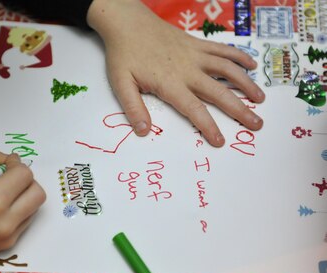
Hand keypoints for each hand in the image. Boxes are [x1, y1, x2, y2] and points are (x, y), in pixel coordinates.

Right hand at [0, 146, 45, 272]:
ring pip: (36, 206)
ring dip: (25, 194)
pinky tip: (1, 208)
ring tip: (4, 193)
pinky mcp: (10, 244)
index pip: (24, 175)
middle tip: (8, 179)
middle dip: (26, 180)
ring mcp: (9, 235)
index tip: (4, 165)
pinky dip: (20, 209)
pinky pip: (28, 219)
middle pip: (37, 192)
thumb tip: (12, 158)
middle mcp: (5, 221)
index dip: (16, 165)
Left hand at [87, 0, 264, 146]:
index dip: (209, 126)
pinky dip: (239, 57)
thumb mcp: (121, 84)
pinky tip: (251, 64)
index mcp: (170, 83)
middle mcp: (188, 70)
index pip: (194, 109)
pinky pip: (222, 50)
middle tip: (256, 124)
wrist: (127, 23)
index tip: (220, 141)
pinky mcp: (197, 43)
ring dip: (246, 84)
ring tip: (261, 99)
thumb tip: (143, 131)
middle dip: (240, 110)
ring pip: (227, 69)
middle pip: (219, 92)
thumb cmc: (123, 55)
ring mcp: (195, 55)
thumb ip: (133, 108)